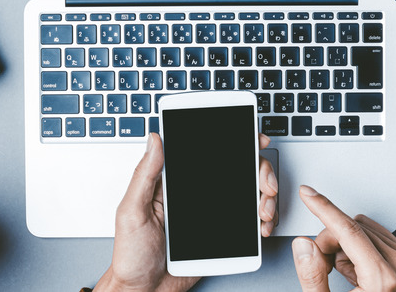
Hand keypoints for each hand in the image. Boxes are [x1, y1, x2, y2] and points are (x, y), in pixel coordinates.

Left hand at [94, 132, 277, 291]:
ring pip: (247, 193)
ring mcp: (211, 213)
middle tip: (264, 184)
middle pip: (237, 169)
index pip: (207, 152)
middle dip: (259, 171)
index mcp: (174, 181)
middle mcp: (196, 193)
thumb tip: (154, 139)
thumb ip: (144, 175)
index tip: (252, 140)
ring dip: (265, 196)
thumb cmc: (131, 255)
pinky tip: (261, 224)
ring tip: (263, 209)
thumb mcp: (131, 211)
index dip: (233, 141)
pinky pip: (246, 222)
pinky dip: (261, 220)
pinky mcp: (221, 234)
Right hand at [291, 186, 395, 291]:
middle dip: (328, 243)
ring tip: (341, 273)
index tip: (309, 195)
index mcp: (382, 279)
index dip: (324, 209)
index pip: (349, 230)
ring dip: (341, 246)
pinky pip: (368, 233)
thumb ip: (312, 278)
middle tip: (322, 267)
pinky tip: (353, 269)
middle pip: (350, 228)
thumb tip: (304, 246)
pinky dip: (354, 247)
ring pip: (359, 228)